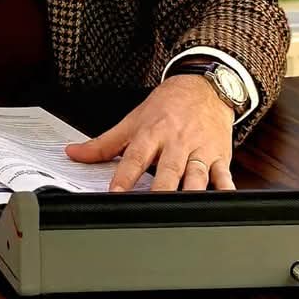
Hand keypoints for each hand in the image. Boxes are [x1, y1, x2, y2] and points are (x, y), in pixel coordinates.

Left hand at [65, 76, 234, 192]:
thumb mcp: (133, 120)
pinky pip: (224, 176)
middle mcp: (176, 142)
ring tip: (184, 211)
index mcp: (151, 133)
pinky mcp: (219, 156)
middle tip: (151, 208)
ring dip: (191, 192)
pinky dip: (225, 190)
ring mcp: (199, 150)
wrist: (203, 87)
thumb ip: (103, 143)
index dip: (124, 176)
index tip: (115, 192)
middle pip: (167, 170)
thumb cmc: (166, 107)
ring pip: (195, 175)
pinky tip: (223, 203)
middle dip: (160, 189)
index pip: (135, 157)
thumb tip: (74, 154)